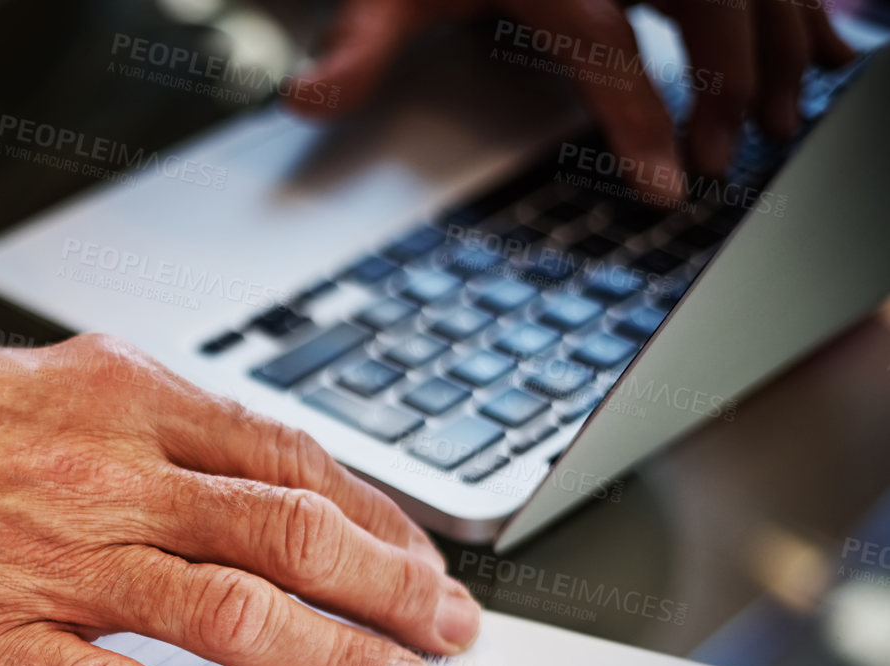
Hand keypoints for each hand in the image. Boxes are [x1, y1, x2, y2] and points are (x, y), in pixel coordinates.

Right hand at [0, 317, 479, 665]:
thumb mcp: (40, 377)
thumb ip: (138, 422)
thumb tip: (232, 467)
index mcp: (121, 401)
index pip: (287, 462)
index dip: (374, 519)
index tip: (418, 559)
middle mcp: (106, 474)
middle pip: (288, 536)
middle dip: (389, 591)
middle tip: (445, 634)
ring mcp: (52, 559)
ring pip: (228, 612)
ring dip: (330, 658)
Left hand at [285, 0, 852, 192]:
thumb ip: (359, 45)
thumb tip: (304, 102)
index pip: (608, 46)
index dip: (641, 116)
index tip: (668, 183)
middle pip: (709, 2)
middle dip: (729, 82)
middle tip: (727, 158)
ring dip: (778, 46)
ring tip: (784, 120)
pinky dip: (798, 7)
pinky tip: (824, 51)